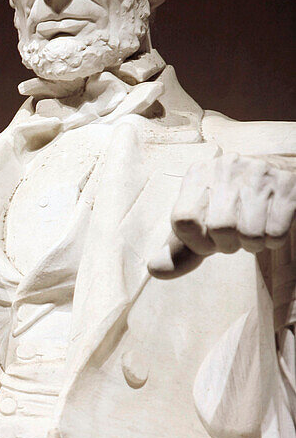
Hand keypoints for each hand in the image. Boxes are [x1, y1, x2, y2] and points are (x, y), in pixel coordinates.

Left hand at [148, 152, 295, 279]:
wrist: (274, 181)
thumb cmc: (228, 209)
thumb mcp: (200, 227)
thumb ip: (178, 251)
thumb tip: (154, 270)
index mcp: (197, 175)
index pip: (183, 219)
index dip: (196, 242)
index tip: (207, 241)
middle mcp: (226, 168)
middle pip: (220, 227)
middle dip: (228, 244)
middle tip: (234, 236)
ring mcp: (259, 173)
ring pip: (249, 232)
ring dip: (252, 244)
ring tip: (252, 230)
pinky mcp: (287, 185)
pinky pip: (275, 232)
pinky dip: (272, 240)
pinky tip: (270, 224)